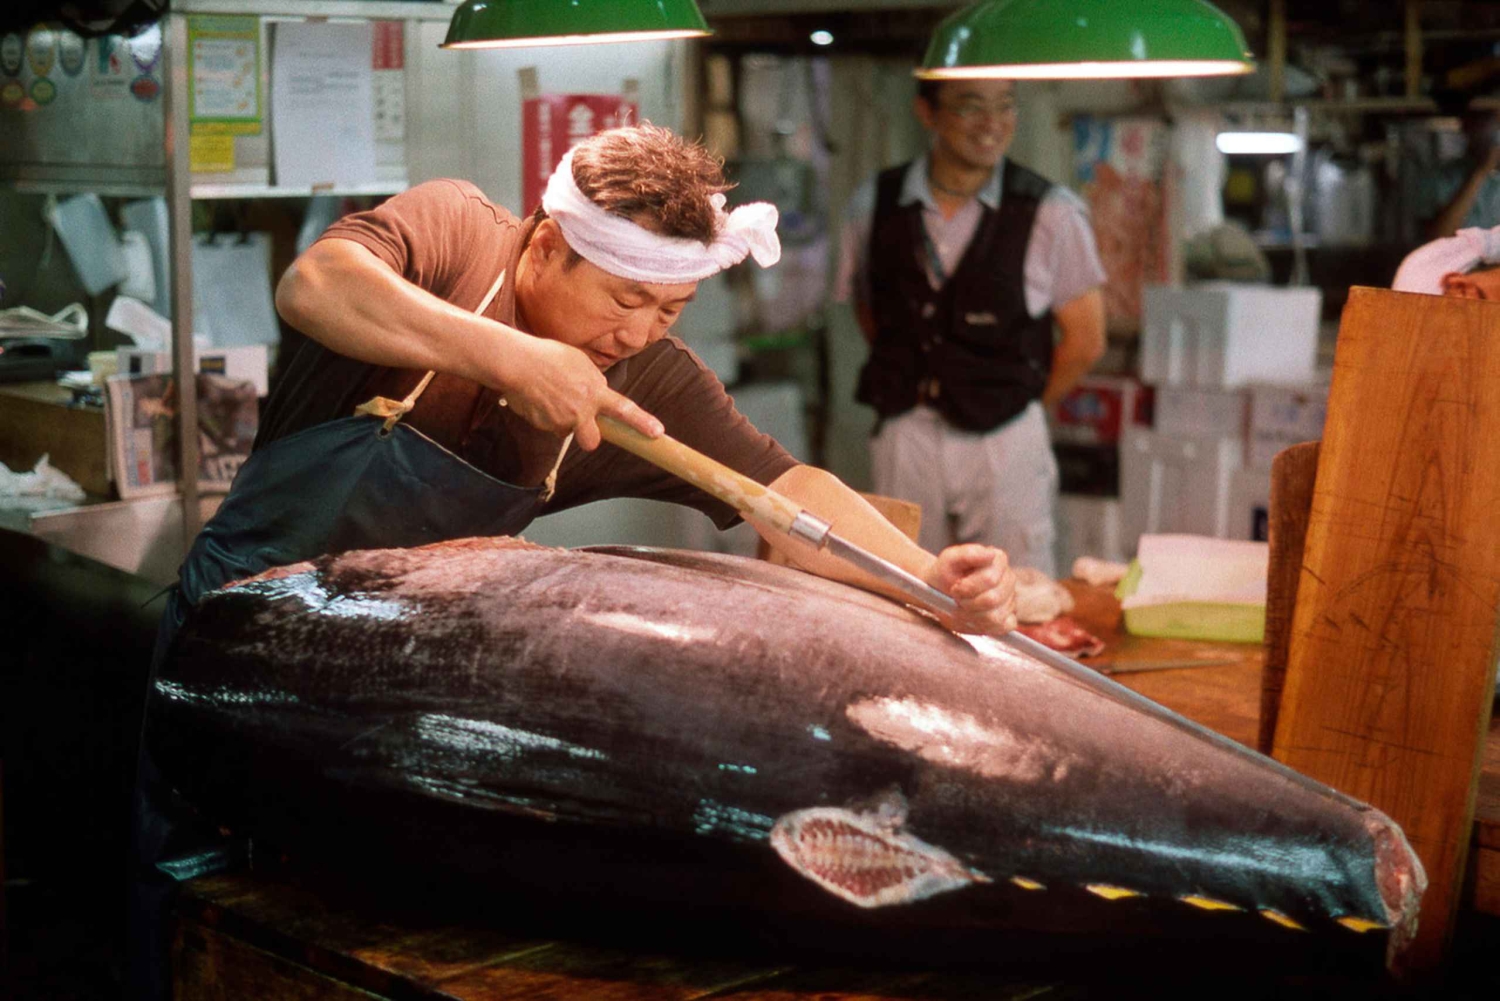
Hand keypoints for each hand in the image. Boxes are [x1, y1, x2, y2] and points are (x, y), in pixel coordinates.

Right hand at [501, 337, 662, 449]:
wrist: (517, 363)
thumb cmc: (547, 357)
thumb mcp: (579, 362)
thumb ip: (592, 380)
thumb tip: (596, 391)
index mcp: (594, 390)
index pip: (624, 410)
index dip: (641, 423)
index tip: (657, 433)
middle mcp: (582, 410)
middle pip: (591, 441)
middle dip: (587, 435)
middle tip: (578, 421)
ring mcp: (563, 420)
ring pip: (565, 429)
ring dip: (561, 419)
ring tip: (549, 396)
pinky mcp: (544, 426)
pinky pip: (548, 425)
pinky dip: (544, 415)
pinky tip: (537, 398)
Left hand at [925, 544, 1017, 636]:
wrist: (938, 592)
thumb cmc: (945, 573)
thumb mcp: (950, 559)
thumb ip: (969, 553)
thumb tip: (991, 554)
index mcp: (998, 560)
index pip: (990, 579)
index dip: (968, 587)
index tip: (955, 587)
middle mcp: (1008, 579)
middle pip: (992, 599)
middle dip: (967, 602)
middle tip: (956, 598)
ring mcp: (1011, 600)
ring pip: (994, 616)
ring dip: (971, 615)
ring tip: (961, 607)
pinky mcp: (1007, 619)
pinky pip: (1003, 627)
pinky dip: (984, 626)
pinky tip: (973, 617)